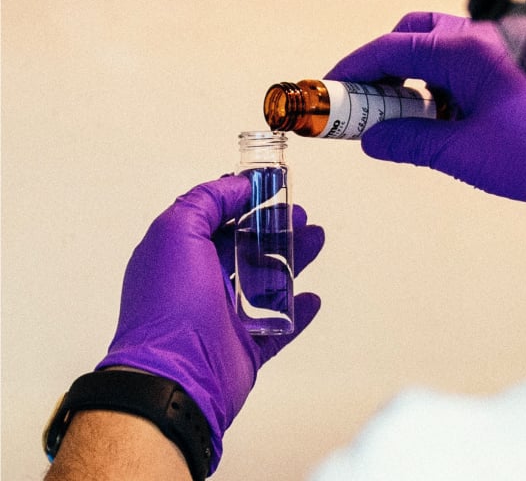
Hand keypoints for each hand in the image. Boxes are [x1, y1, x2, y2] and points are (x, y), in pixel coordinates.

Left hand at [96, 175, 324, 473]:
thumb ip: (205, 202)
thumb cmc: (171, 308)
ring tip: (315, 242)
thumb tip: (234, 186)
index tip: (269, 187)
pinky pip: (278, 325)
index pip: (214, 218)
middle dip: (274, 227)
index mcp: (180, 255)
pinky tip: (310, 298)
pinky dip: (296, 311)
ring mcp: (224, 315)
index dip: (242, 200)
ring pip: (266, 280)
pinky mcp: (246, 345)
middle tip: (299, 215)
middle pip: (245, 246)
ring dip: (292, 260)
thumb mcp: (177, 233)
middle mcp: (200, 283)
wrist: (178, 377)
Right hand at [325, 12, 525, 205]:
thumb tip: (371, 140)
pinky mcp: (500, 77)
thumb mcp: (461, 153)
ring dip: (407, 79)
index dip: (353, 70)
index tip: (330, 91)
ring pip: (432, 52)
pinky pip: (453, 71)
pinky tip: (434, 123)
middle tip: (365, 103)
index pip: (391, 48)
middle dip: (381, 65)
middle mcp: (476, 45)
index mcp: (463, 53)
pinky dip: (432, 89)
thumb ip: (410, 141)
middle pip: (411, 35)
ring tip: (397, 120)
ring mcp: (490, 59)